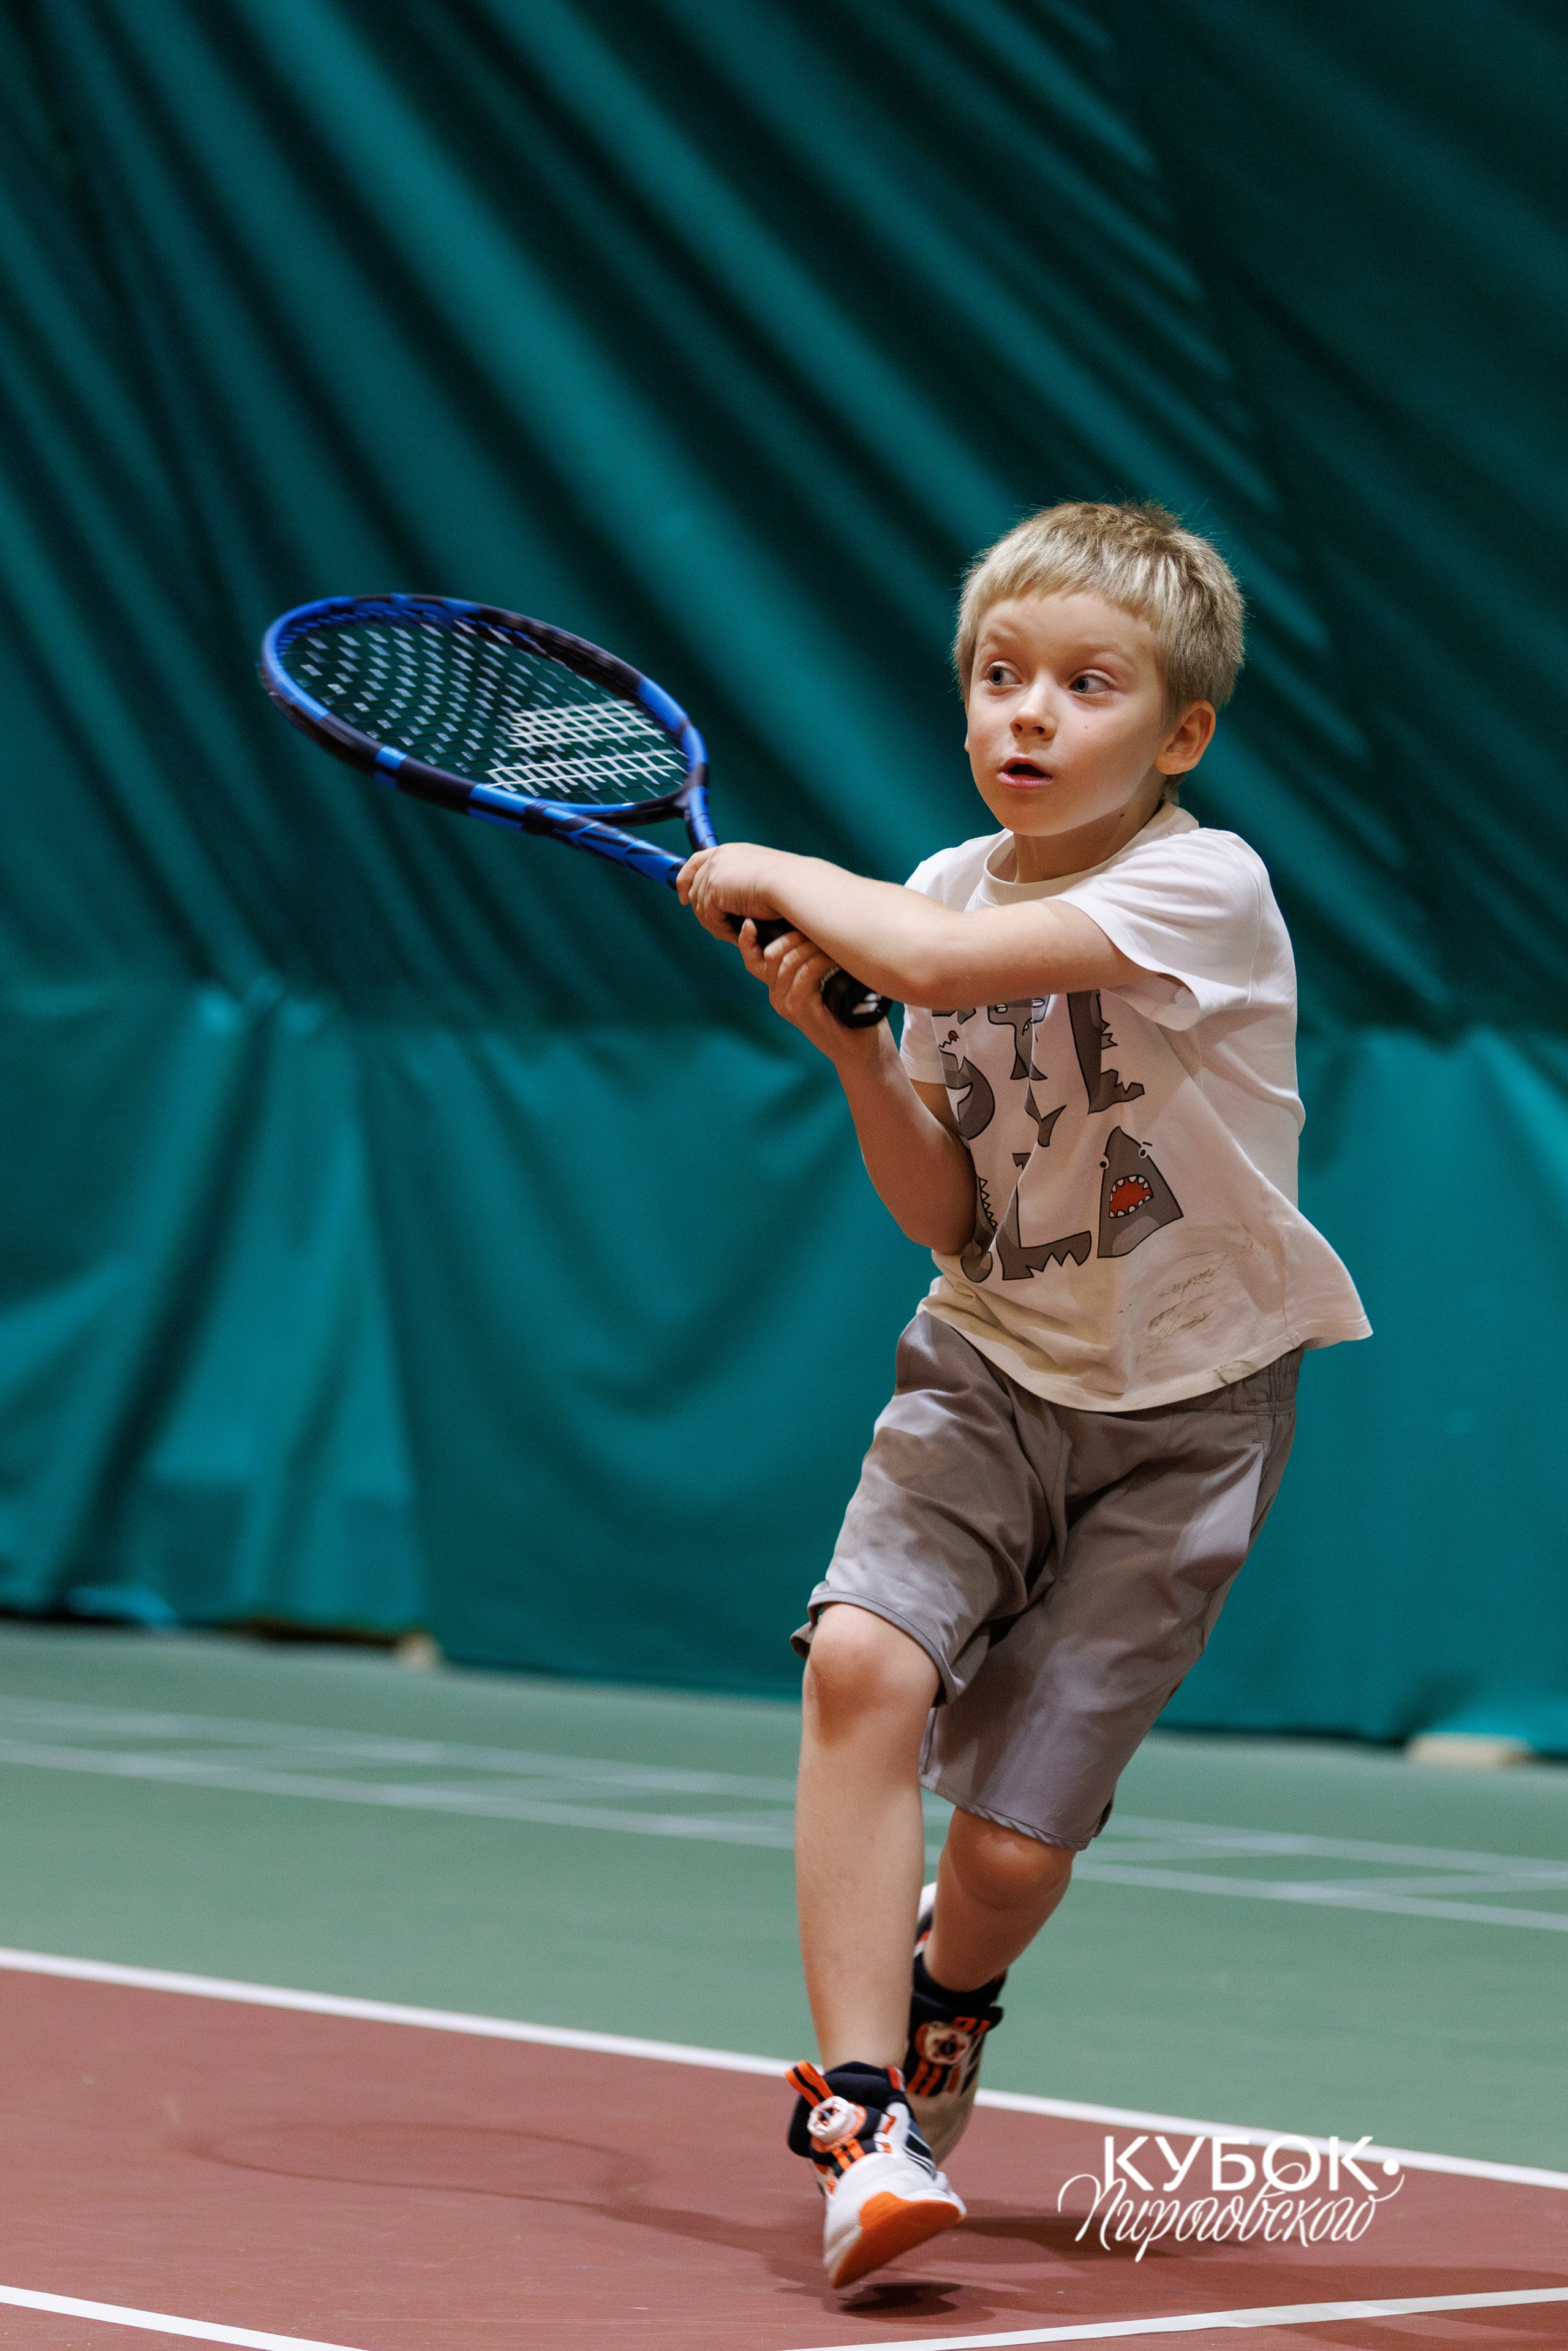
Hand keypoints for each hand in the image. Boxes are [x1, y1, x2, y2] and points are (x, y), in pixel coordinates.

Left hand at [678, 843, 791, 938]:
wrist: (792, 885)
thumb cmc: (788, 884)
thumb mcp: (761, 875)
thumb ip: (742, 881)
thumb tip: (736, 898)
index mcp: (728, 852)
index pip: (696, 862)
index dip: (685, 879)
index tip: (683, 897)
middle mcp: (717, 859)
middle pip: (695, 890)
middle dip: (704, 912)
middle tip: (720, 929)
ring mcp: (713, 873)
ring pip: (701, 908)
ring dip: (716, 925)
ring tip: (732, 935)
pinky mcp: (713, 891)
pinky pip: (709, 918)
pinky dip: (721, 930)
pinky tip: (735, 936)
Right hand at [735, 918, 881, 1064]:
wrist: (860, 1050)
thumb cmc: (850, 1011)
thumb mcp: (829, 980)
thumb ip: (816, 960)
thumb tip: (818, 925)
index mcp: (778, 988)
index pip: (755, 961)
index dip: (748, 941)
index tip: (751, 922)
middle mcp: (777, 996)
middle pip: (772, 954)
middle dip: (795, 935)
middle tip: (821, 929)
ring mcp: (787, 1005)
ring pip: (789, 961)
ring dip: (812, 946)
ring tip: (834, 944)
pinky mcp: (801, 1011)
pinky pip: (805, 974)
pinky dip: (821, 961)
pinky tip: (836, 958)